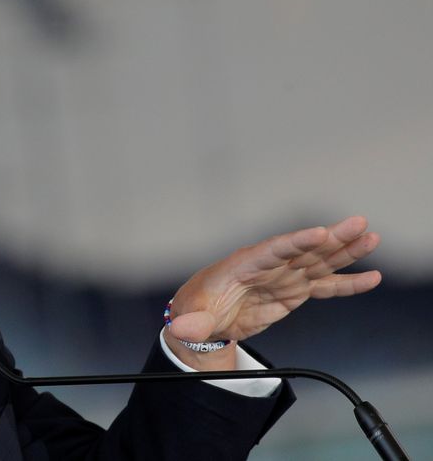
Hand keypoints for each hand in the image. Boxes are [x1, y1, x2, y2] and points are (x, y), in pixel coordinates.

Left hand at [167, 216, 380, 355]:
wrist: (204, 317)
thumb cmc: (195, 309)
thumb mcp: (190, 316)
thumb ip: (190, 323)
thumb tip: (179, 328)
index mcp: (242, 264)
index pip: (272, 250)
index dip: (296, 242)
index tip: (319, 233)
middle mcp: (268, 265)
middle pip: (303, 249)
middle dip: (330, 237)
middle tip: (358, 223)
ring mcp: (284, 276)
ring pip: (319, 262)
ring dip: (346, 251)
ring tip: (372, 237)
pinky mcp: (293, 291)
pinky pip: (325, 286)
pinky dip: (348, 283)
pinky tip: (372, 277)